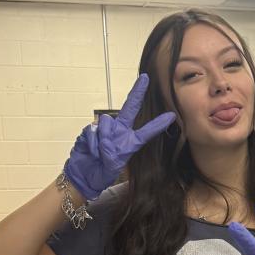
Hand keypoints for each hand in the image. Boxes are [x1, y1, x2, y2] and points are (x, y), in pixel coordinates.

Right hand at [63, 74, 175, 200]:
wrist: (83, 175)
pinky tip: (91, 151)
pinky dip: (92, 142)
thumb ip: (110, 151)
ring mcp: (105, 129)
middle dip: (137, 92)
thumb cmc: (101, 172)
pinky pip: (93, 130)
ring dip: (103, 138)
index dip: (158, 125)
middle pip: (129, 108)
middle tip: (145, 79)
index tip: (172, 116)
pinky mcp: (91, 130)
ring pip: (107, 122)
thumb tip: (103, 137)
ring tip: (99, 154)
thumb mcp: (111, 166)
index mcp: (130, 142)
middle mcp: (119, 131)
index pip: (146, 132)